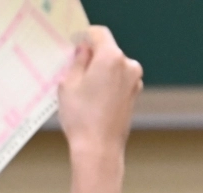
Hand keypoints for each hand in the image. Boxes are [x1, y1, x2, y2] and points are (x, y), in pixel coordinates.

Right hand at [58, 26, 143, 157]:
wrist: (99, 149)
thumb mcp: (68, 84)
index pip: (99, 33)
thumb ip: (78, 61)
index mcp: (111, 58)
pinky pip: (118, 80)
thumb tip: (84, 51)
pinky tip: (93, 101)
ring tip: (82, 92)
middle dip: (92, 57)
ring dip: (99, 72)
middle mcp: (128, 65)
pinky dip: (107, 84)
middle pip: (107, 50)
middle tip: (73, 73)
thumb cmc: (82, 118)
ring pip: (113, 66)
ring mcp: (134, 81)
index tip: (75, 46)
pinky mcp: (134, 94)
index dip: (84, 37)